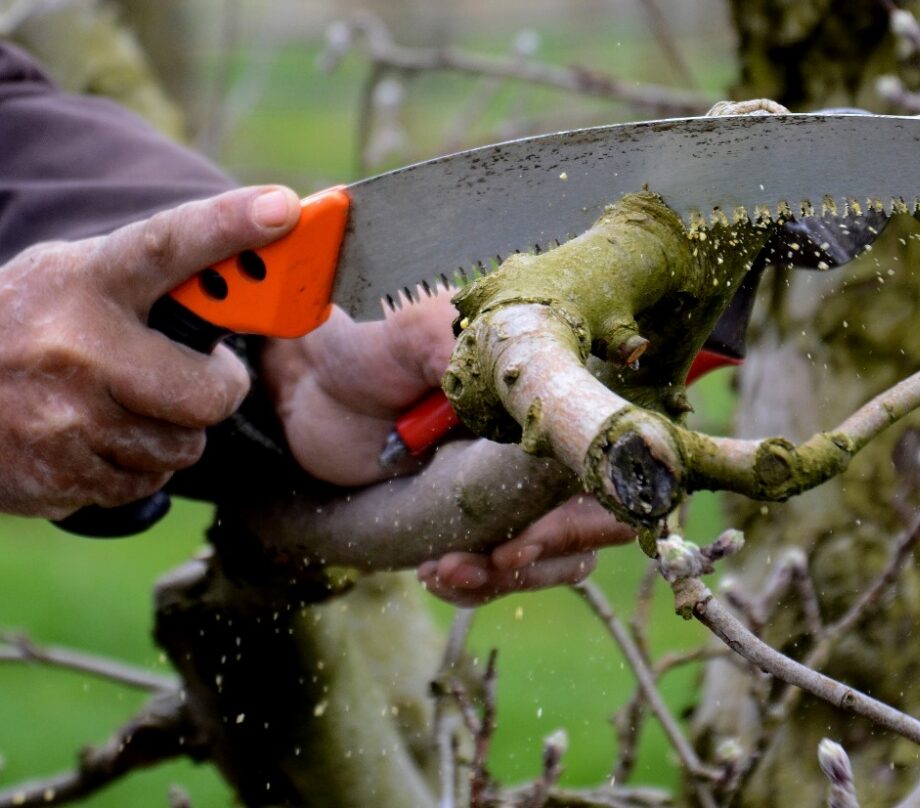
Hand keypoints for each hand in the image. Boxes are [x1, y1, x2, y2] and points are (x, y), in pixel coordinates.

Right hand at [0, 185, 300, 517]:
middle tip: (199, 377)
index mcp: (85, 282)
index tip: (283, 206)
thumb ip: (143, 277)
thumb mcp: (66, 277)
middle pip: (208, 392)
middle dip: (217, 391)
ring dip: (170, 433)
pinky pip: (145, 484)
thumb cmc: (15, 327)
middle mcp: (80, 348)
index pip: (167, 244)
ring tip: (121, 405)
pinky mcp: (61, 475)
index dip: (228, 225)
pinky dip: (134, 468)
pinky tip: (92, 439)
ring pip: (182, 446)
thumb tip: (242, 267)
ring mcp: (68, 418)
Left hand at [262, 298, 635, 601]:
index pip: (610, 448)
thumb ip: (461, 348)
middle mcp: (549, 439)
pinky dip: (478, 584)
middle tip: (502, 557)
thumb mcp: (409, 335)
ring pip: (562, 554)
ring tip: (447, 570)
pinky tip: (435, 572)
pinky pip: (506, 571)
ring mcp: (519, 486)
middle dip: (556, 547)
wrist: (309, 390)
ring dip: (516, 575)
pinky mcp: (483, 521)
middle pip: (601, 513)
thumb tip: (513, 376)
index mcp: (551, 385)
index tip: (539, 526)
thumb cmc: (365, 348)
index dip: (594, 496)